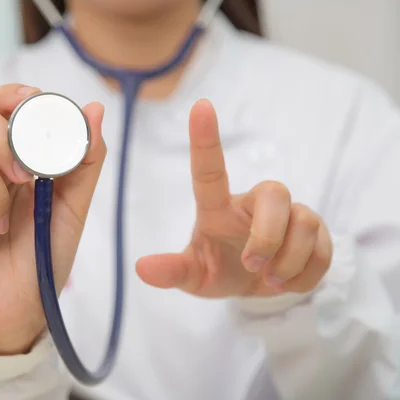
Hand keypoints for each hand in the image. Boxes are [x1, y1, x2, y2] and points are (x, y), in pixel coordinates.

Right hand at [0, 84, 105, 353]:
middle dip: (2, 140)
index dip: (9, 96)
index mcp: (8, 160)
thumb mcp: (73, 206)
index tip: (33, 100)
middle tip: (25, 177)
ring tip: (5, 227)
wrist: (22, 307)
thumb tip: (95, 109)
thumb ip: (84, 161)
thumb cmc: (44, 254)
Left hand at [137, 100, 332, 297]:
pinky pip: (323, 248)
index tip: (200, 106)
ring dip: (288, 262)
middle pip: (276, 192)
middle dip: (268, 235)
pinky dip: (305, 276)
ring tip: (269, 279)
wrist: (255, 288)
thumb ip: (172, 271)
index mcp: (218, 208)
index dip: (205, 139)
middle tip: (252, 266)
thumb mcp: (194, 277)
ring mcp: (289, 214)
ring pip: (304, 223)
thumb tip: (142, 268)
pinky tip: (287, 282)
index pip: (210, 170)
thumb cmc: (218, 271)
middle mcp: (254, 203)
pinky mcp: (317, 231)